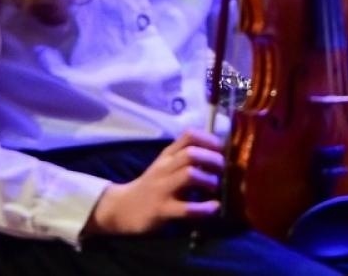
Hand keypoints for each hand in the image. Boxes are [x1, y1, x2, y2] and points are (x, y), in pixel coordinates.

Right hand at [83, 129, 223, 235]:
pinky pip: (187, 209)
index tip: (221, 148)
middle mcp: (164, 168)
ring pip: (189, 175)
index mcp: (167, 156)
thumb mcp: (164, 165)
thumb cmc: (152, 185)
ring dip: (208, 180)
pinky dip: (204, 208)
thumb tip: (216, 152)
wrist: (123, 207)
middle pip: (191, 154)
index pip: (188, 136)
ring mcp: (162, 189)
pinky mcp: (163, 210)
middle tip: (223, 169)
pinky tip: (214, 207)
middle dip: (212, 159)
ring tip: (215, 187)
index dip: (209, 139)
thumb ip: (184, 157)